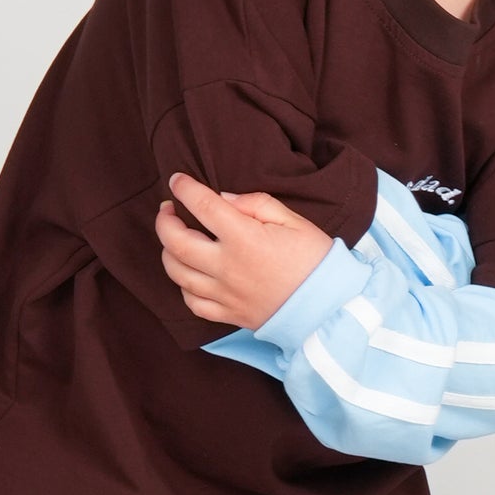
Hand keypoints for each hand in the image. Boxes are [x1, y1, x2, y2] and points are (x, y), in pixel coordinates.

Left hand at [156, 174, 332, 330]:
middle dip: (164, 221)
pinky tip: (190, 274)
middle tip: (168, 210)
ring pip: (177, 273)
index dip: (184, 189)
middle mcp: (227, 267)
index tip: (177, 180)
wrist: (330, 308)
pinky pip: (192, 302)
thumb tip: (224, 199)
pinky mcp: (228, 314)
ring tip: (174, 240)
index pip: (202, 206)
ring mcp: (225, 294)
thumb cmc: (316, 261)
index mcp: (244, 238)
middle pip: (175, 242)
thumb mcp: (294, 221)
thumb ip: (256, 204)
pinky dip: (183, 286)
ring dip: (168, 252)